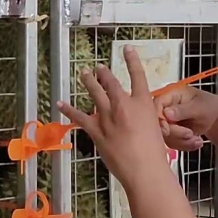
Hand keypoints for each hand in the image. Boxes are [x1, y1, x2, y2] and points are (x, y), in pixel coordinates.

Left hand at [58, 46, 173, 192]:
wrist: (144, 168)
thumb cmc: (155, 153)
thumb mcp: (157, 129)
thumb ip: (145, 120)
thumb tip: (138, 120)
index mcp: (143, 104)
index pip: (138, 76)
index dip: (132, 60)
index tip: (127, 49)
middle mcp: (124, 105)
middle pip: (111, 82)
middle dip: (104, 73)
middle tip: (99, 68)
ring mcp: (108, 117)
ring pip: (95, 93)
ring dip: (89, 82)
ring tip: (84, 73)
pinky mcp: (96, 130)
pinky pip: (79, 117)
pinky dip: (68, 109)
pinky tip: (60, 103)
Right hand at [154, 87, 217, 151]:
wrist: (216, 116)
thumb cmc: (209, 106)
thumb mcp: (199, 107)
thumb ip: (182, 110)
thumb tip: (166, 113)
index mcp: (169, 94)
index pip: (155, 106)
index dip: (158, 119)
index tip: (167, 130)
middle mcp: (164, 107)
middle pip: (158, 124)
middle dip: (175, 133)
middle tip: (190, 134)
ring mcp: (166, 121)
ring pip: (165, 136)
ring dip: (181, 141)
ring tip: (197, 139)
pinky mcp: (170, 132)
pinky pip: (171, 142)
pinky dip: (184, 144)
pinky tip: (196, 141)